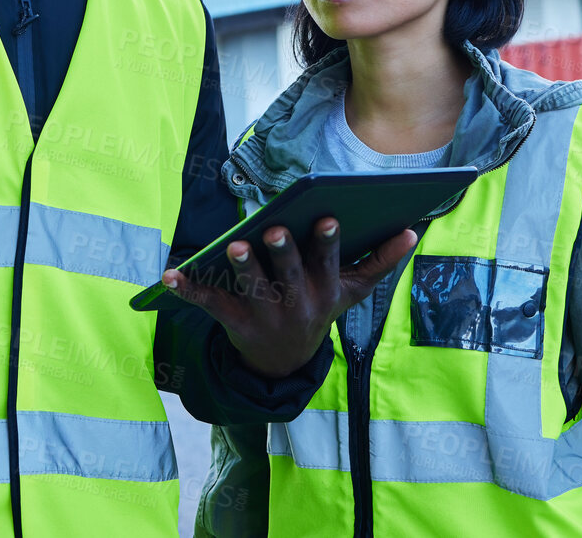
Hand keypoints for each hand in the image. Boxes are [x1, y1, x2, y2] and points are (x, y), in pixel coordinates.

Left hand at [161, 218, 417, 378]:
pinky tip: (169, 275)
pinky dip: (187, 290)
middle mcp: (295, 306)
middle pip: (288, 277)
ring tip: (234, 245)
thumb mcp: (352, 292)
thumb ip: (380, 261)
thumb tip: (412, 230)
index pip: (327, 265)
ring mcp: (263, 316)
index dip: (326, 243)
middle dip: (283, 253)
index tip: (327, 218)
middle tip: (276, 229)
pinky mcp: (233, 323)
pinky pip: (209, 304)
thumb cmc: (319, 309)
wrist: (285, 363)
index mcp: (324, 293)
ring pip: (251, 290)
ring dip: (242, 268)